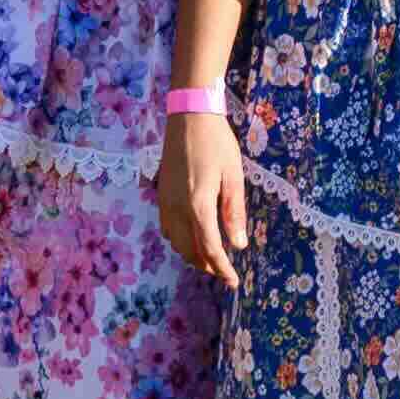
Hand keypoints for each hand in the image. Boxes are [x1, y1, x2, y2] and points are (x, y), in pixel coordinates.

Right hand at [154, 106, 253, 281]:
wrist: (188, 116)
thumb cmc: (217, 144)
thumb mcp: (234, 177)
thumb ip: (234, 213)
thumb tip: (238, 245)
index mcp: (198, 205)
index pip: (210, 248)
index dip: (222, 269)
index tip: (234, 282)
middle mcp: (178, 208)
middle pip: (189, 250)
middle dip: (207, 266)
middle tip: (224, 273)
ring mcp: (165, 201)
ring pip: (175, 242)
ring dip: (192, 255)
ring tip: (210, 259)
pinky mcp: (161, 194)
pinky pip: (167, 228)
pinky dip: (178, 240)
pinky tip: (191, 237)